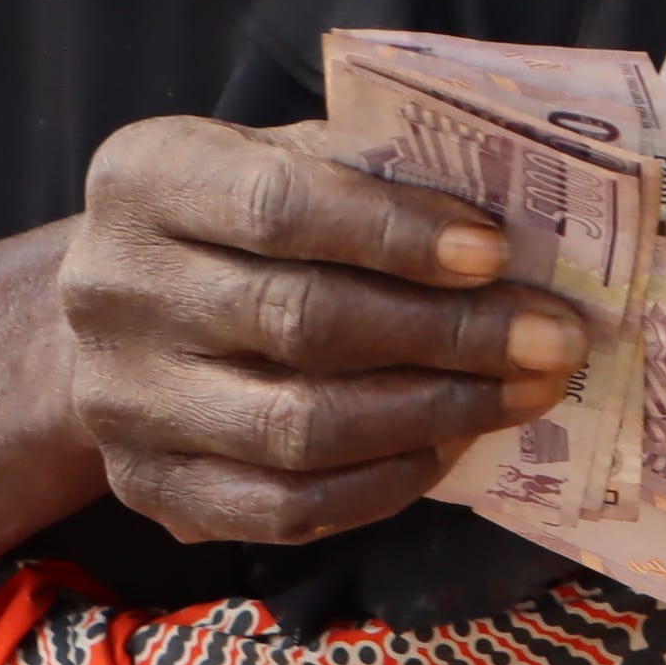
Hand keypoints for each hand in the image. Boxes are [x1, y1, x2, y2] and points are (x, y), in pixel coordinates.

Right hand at [54, 114, 585, 546]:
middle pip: (301, 321)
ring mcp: (121, 400)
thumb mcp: (280, 157)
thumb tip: (514, 203)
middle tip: (553, 338)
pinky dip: (381, 483)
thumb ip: (369, 167)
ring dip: (434, 414)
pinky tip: (450, 448)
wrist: (119, 313)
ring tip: (524, 392)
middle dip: (449, 333)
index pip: (280, 205)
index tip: (496, 253)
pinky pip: (282, 508)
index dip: (395, 231)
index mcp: (147, 179)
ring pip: (297, 428)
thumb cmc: (238, 220)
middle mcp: (112, 289)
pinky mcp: (149, 487)